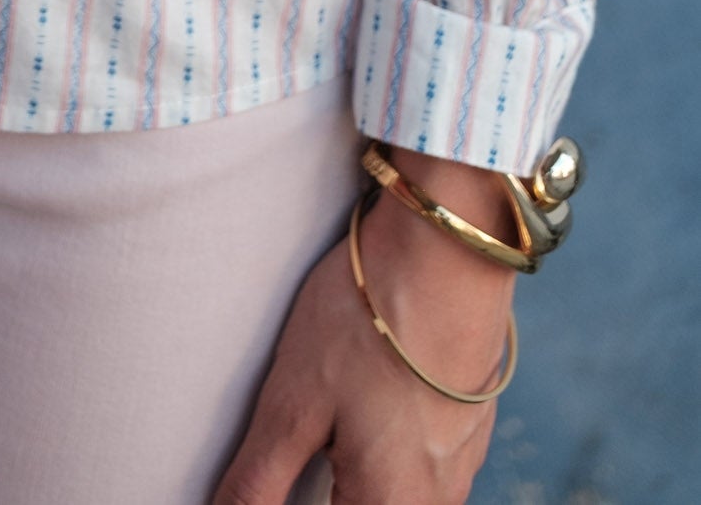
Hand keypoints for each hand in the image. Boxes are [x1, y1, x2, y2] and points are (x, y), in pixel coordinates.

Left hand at [212, 153, 518, 504]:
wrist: (446, 249)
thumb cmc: (365, 321)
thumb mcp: (293, 404)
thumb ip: (258, 481)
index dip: (287, 502)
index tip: (276, 469)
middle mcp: (435, 501)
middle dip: (326, 486)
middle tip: (302, 442)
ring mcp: (460, 465)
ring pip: (394, 494)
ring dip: (355, 475)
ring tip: (327, 425)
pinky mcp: (469, 426)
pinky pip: (421, 471)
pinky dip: (385, 455)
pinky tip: (365, 407)